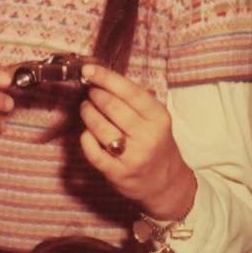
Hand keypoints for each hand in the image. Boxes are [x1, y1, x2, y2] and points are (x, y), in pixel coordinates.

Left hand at [79, 64, 196, 219]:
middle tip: (90, 93)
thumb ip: (134, 100)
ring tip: (86, 108)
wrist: (165, 182)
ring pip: (100, 128)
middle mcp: (148, 136)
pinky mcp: (118, 173)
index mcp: (159, 118)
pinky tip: (87, 133)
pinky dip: (86, 139)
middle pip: (112, 107)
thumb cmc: (155, 143)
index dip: (106, 78)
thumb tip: (102, 78)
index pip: (129, 91)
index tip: (88, 69)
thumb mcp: (156, 119)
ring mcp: (133, 157)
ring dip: (88, 114)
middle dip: (96, 96)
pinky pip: (93, 152)